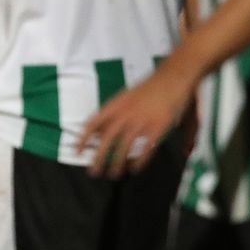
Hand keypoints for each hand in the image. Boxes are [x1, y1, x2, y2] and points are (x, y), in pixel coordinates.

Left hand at [77, 65, 196, 178]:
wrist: (173, 75)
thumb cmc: (149, 87)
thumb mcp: (125, 97)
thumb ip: (112, 115)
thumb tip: (98, 132)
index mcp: (115, 104)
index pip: (93, 122)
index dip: (82, 138)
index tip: (75, 151)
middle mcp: (125, 113)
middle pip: (106, 139)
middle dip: (98, 157)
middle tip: (93, 172)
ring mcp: (142, 120)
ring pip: (124, 146)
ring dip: (117, 162)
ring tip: (113, 174)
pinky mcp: (158, 126)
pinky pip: (146, 148)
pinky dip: (140, 161)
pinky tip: (136, 169)